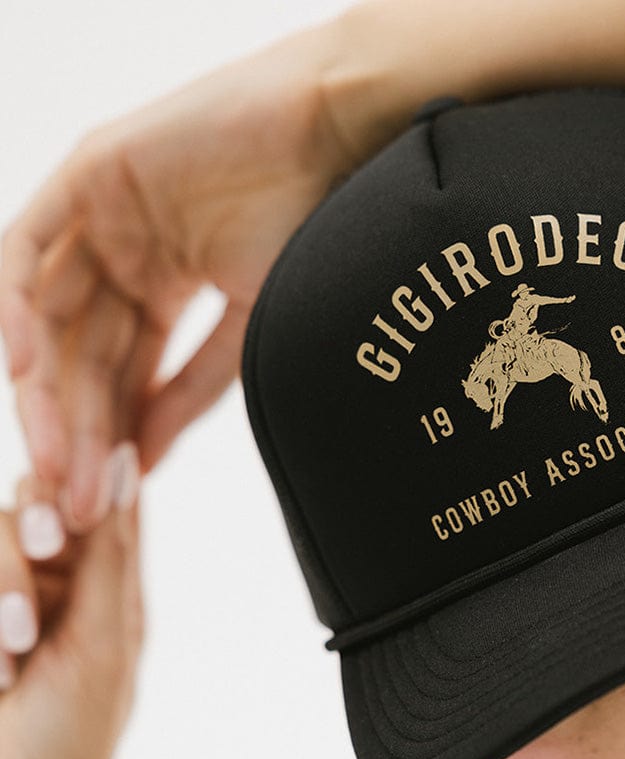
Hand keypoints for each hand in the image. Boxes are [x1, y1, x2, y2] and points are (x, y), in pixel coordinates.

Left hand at [0, 18, 366, 536]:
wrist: (344, 141)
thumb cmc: (325, 231)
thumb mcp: (253, 332)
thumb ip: (191, 391)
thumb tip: (143, 463)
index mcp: (169, 283)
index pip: (124, 375)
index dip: (112, 442)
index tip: (110, 504)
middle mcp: (127, 253)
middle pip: (85, 358)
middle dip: (78, 435)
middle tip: (79, 501)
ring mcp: (104, 216)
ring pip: (52, 320)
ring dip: (49, 396)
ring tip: (57, 463)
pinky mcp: (86, 175)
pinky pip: (27, 252)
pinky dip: (12, 309)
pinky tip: (22, 372)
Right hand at [0, 441, 142, 758]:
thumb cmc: (67, 745)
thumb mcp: (101, 644)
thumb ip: (109, 553)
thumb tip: (124, 461)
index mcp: (108, 590)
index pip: (96, 505)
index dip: (74, 496)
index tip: (56, 532)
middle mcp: (55, 586)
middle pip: (31, 510)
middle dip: (22, 553)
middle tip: (30, 591)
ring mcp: (4, 600)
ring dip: (0, 593)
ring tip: (9, 659)